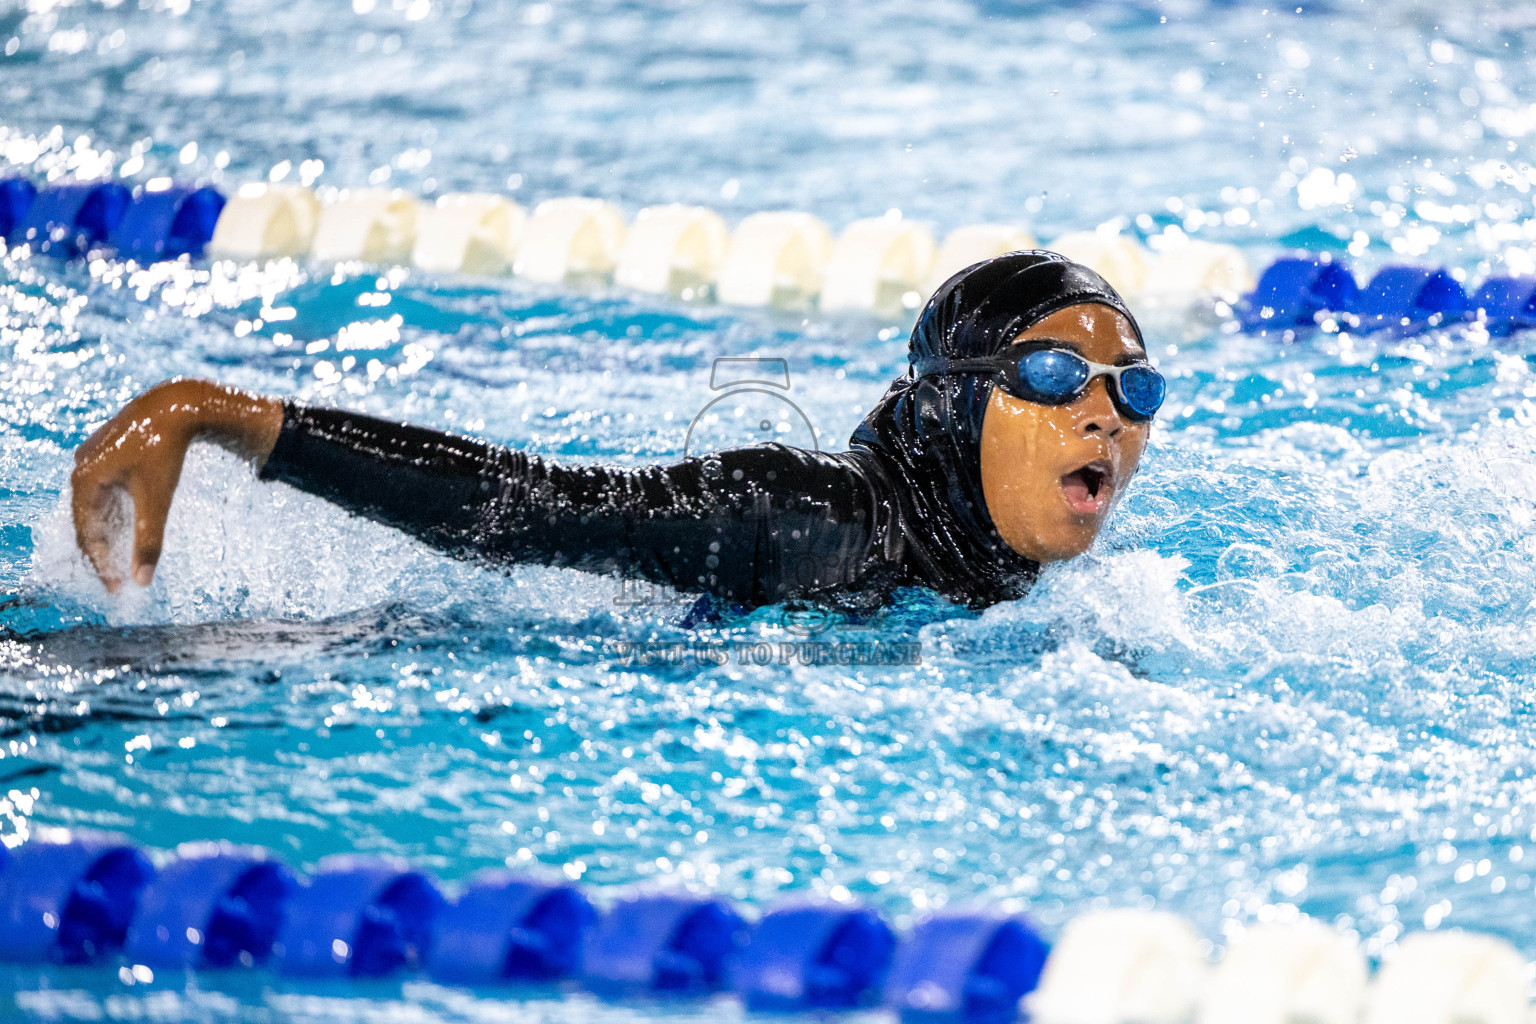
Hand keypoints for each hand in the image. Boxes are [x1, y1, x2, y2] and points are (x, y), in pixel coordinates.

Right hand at [70, 378, 283, 592]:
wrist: (178, 404)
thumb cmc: (166, 451)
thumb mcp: (158, 499)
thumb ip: (149, 540)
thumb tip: (142, 581)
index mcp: (84, 480)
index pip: (87, 535)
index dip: (101, 564)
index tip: (117, 589)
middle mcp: (81, 467)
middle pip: (88, 521)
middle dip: (103, 551)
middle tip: (119, 580)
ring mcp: (93, 456)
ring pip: (96, 505)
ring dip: (108, 533)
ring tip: (122, 558)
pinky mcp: (109, 450)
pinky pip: (105, 489)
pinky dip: (115, 512)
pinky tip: (128, 526)